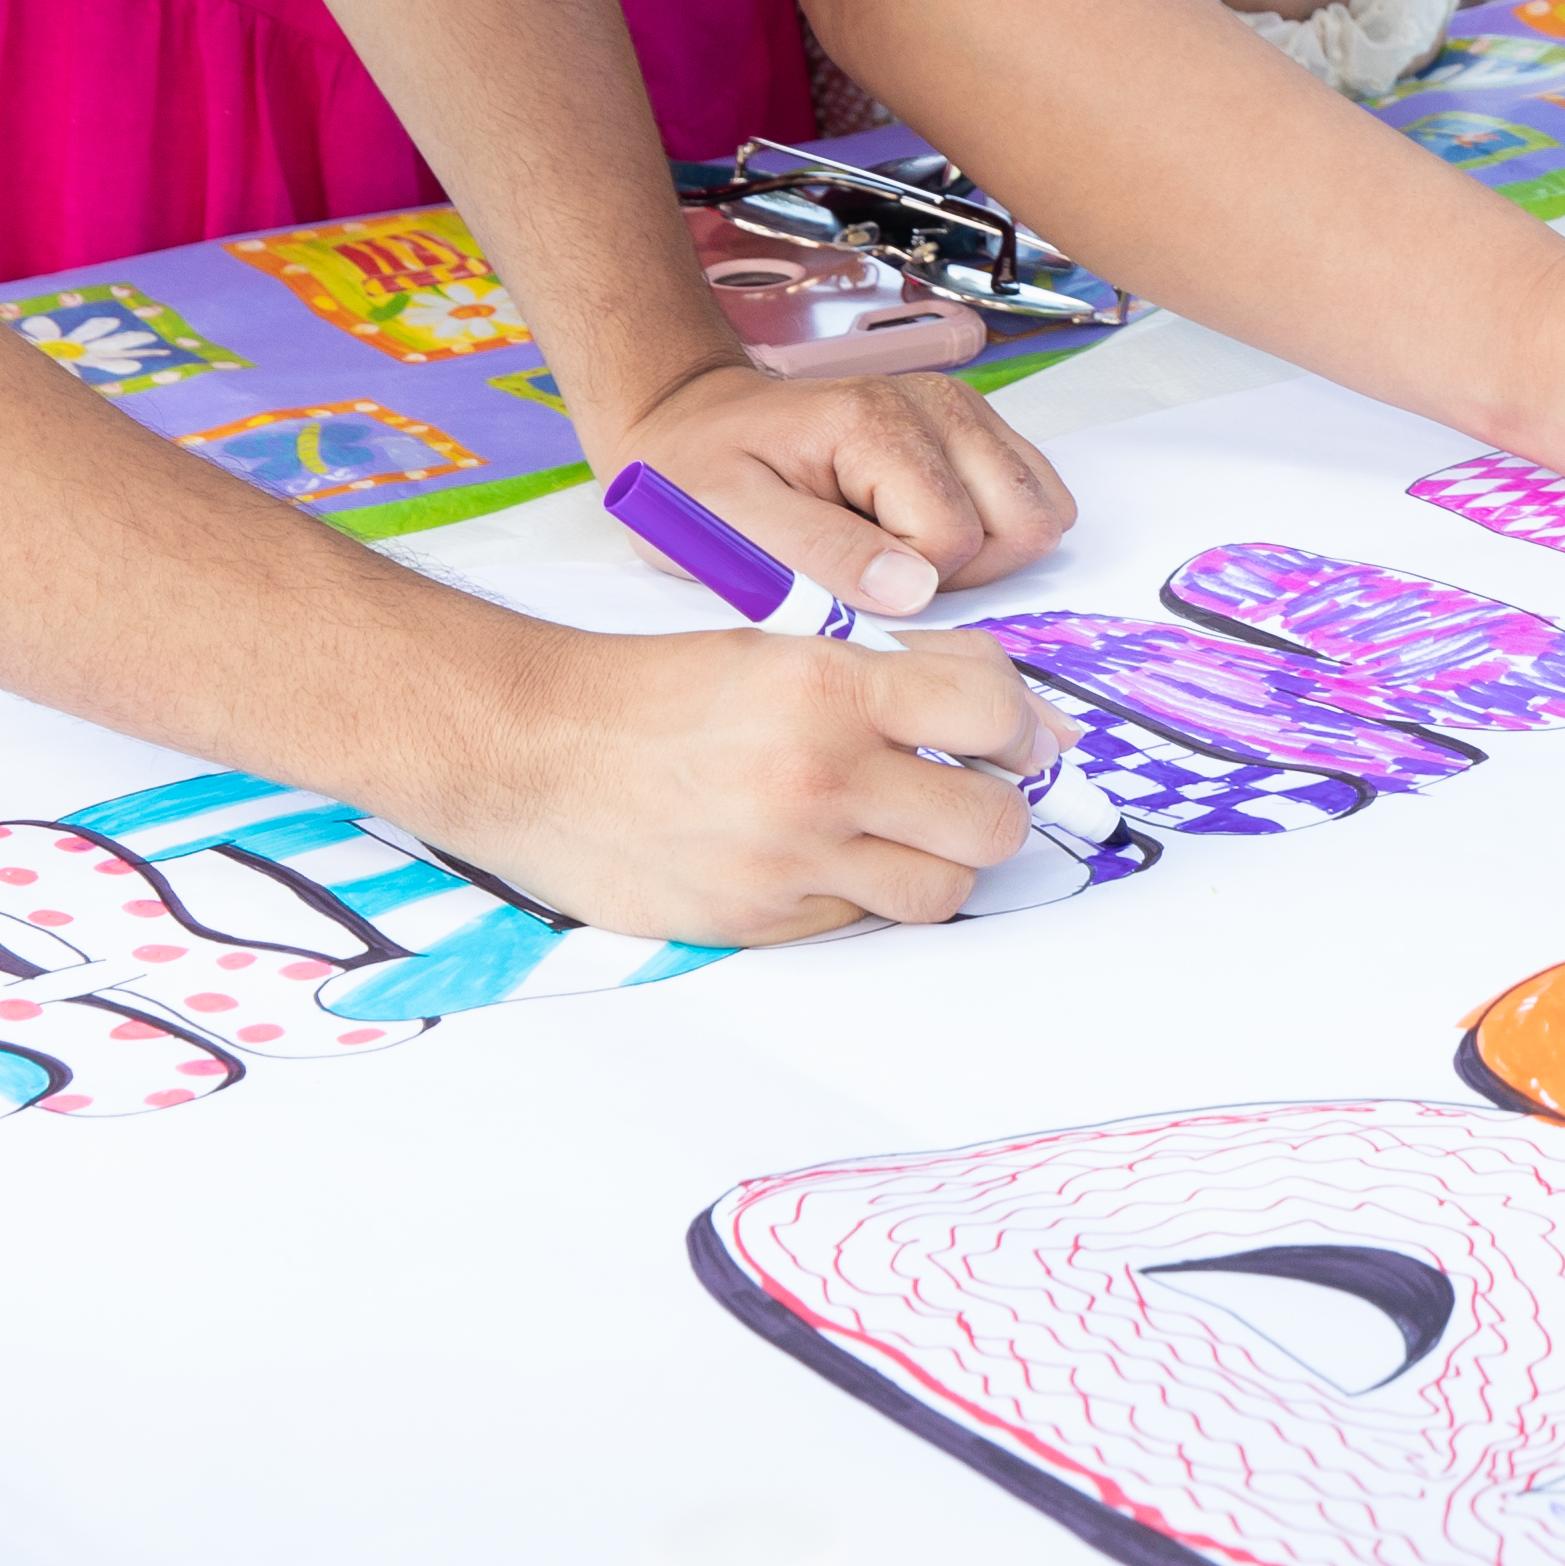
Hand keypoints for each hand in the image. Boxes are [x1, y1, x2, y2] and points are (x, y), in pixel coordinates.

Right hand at [405, 611, 1043, 946]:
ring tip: (910, 829)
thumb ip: (907, 672)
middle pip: (988, 821)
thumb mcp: (789, 642)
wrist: (537, 749)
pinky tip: (835, 855)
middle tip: (975, 789)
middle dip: (998, 806)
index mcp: (833, 688)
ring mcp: (788, 862)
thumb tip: (1027, 720)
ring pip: (938, 891)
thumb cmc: (662, 685)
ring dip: (942, 862)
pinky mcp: (756, 923)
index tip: (1015, 735)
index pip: (993, 712)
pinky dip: (866, 893)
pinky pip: (859, 922)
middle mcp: (819, 778)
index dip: (1021, 726)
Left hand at [601, 356, 1073, 619]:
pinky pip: (1034, 491)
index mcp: (875, 423)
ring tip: (902, 548)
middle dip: (960, 571)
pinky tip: (926, 528)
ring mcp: (962, 409)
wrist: (698, 423)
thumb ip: (824, 557)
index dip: (903, 584)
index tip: (843, 577)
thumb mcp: (731, 526)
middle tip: (882, 567)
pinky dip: (995, 528)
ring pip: (1041, 511)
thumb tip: (916, 593)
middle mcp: (936, 404)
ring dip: (983, 551)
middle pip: (1019, 523)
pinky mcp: (972, 424)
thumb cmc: (705, 476)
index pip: (950, 539)